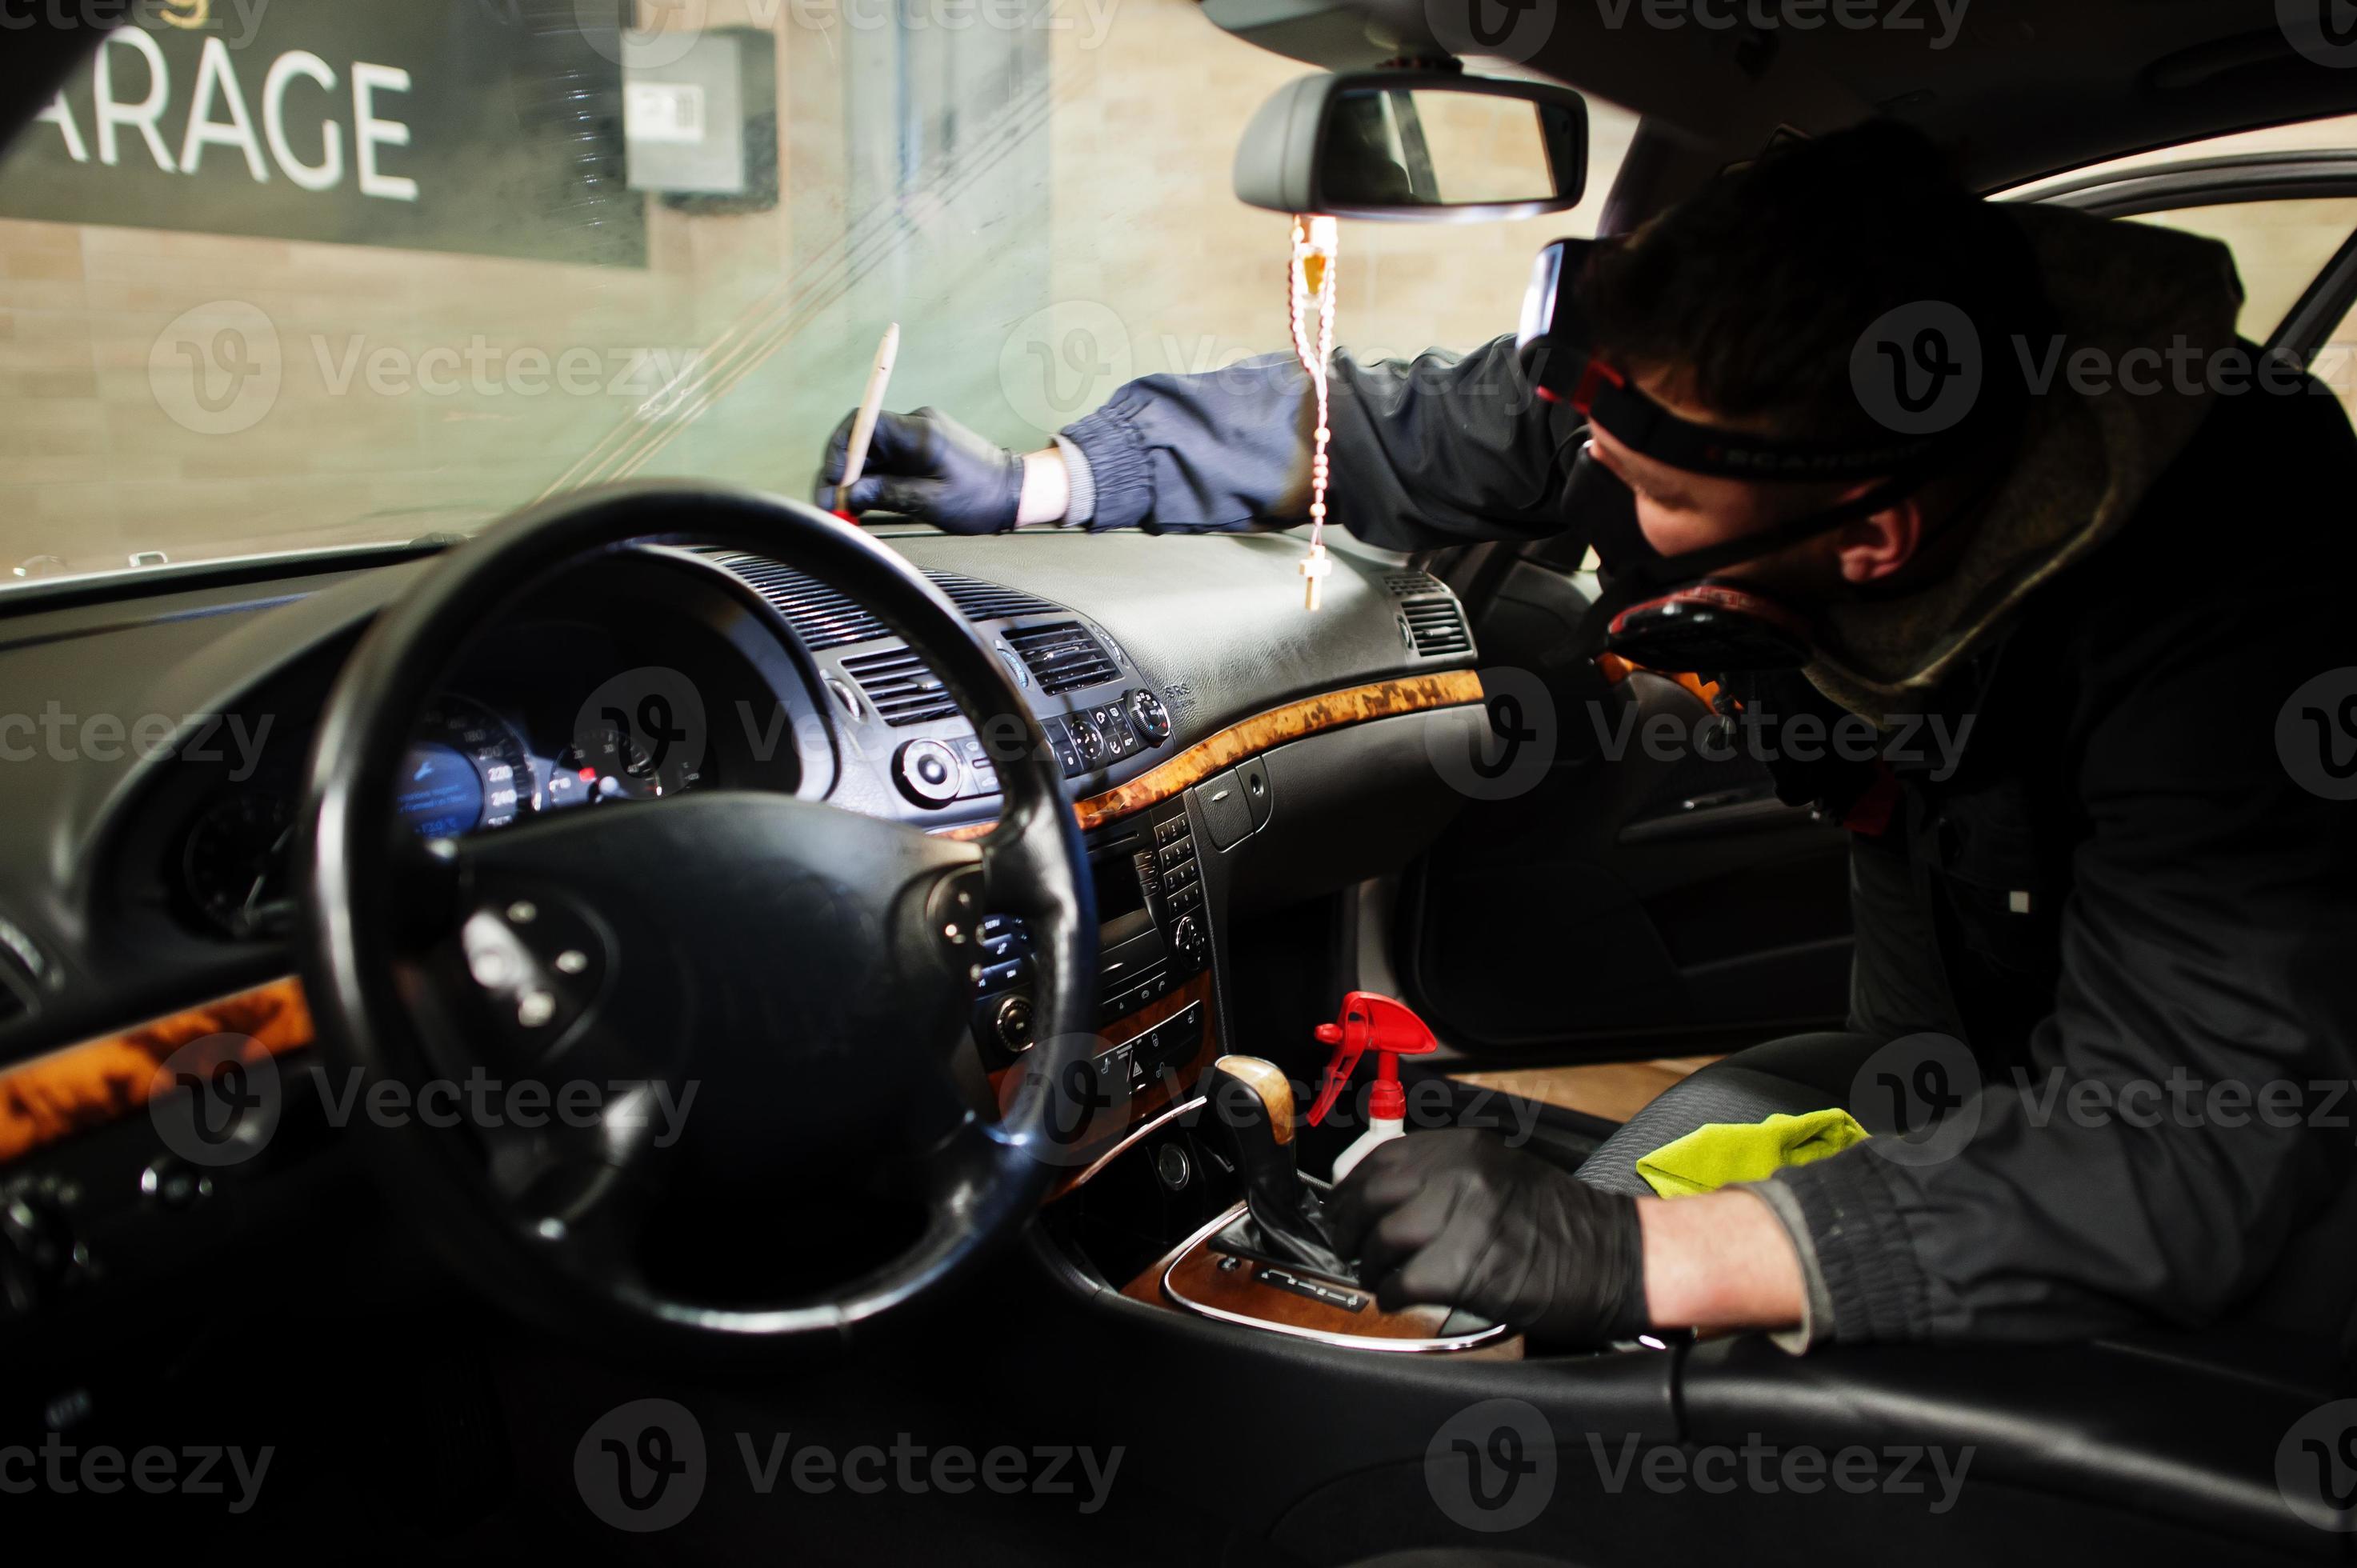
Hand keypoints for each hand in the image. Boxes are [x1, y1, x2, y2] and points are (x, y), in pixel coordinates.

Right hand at [814, 407, 1024, 534]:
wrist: (1014, 492)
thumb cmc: (981, 498)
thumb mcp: (931, 502)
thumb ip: (888, 495)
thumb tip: (849, 495)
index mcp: (919, 432)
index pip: (864, 423)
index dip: (841, 449)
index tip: (834, 480)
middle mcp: (915, 426)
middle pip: (862, 440)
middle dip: (841, 471)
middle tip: (829, 504)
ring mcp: (917, 437)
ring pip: (871, 453)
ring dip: (854, 480)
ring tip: (842, 510)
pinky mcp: (919, 451)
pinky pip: (886, 461)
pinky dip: (871, 481)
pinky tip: (861, 504)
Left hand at [1327, 1129, 1647, 1349]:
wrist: (1619, 1258)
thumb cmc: (1563, 1225)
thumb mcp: (1502, 1175)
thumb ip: (1446, 1177)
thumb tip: (1385, 1198)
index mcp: (1467, 1150)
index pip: (1382, 1159)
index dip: (1352, 1189)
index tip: (1341, 1209)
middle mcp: (1463, 1175)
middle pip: (1373, 1196)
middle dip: (1349, 1226)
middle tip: (1349, 1246)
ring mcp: (1467, 1219)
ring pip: (1383, 1239)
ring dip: (1371, 1265)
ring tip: (1379, 1277)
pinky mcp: (1471, 1267)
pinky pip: (1406, 1281)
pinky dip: (1393, 1294)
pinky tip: (1399, 1298)